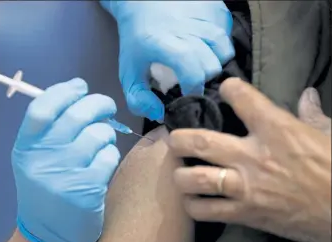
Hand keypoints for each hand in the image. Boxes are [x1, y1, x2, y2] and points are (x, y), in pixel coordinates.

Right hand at [13, 78, 120, 241]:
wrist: (49, 232)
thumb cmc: (47, 187)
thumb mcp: (36, 158)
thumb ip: (51, 129)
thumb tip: (81, 95)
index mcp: (26, 147)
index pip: (43, 107)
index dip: (65, 91)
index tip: (80, 86)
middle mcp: (42, 159)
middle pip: (77, 115)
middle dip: (99, 104)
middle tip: (107, 107)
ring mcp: (64, 175)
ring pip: (99, 134)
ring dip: (106, 134)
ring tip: (102, 142)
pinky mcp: (87, 190)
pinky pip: (109, 156)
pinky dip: (110, 155)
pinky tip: (103, 163)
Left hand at [103, 1, 233, 120]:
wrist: (142, 1)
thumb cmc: (137, 39)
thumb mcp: (129, 71)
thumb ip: (138, 99)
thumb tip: (160, 114)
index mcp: (165, 43)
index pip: (193, 72)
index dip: (194, 89)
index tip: (188, 94)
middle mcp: (188, 29)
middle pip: (212, 66)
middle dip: (203, 78)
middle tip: (192, 78)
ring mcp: (205, 17)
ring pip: (225, 51)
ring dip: (215, 62)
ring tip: (200, 62)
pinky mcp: (216, 10)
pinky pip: (228, 35)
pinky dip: (220, 46)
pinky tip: (205, 46)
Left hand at [167, 78, 330, 241]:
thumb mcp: (328, 136)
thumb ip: (312, 114)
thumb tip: (308, 94)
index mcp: (276, 130)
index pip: (242, 98)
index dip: (229, 89)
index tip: (225, 89)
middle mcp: (253, 157)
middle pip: (201, 142)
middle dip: (180, 138)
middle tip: (174, 138)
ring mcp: (245, 187)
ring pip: (195, 179)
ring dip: (180, 175)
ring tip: (180, 171)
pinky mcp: (245, 214)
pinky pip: (205, 211)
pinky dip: (193, 206)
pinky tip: (193, 200)